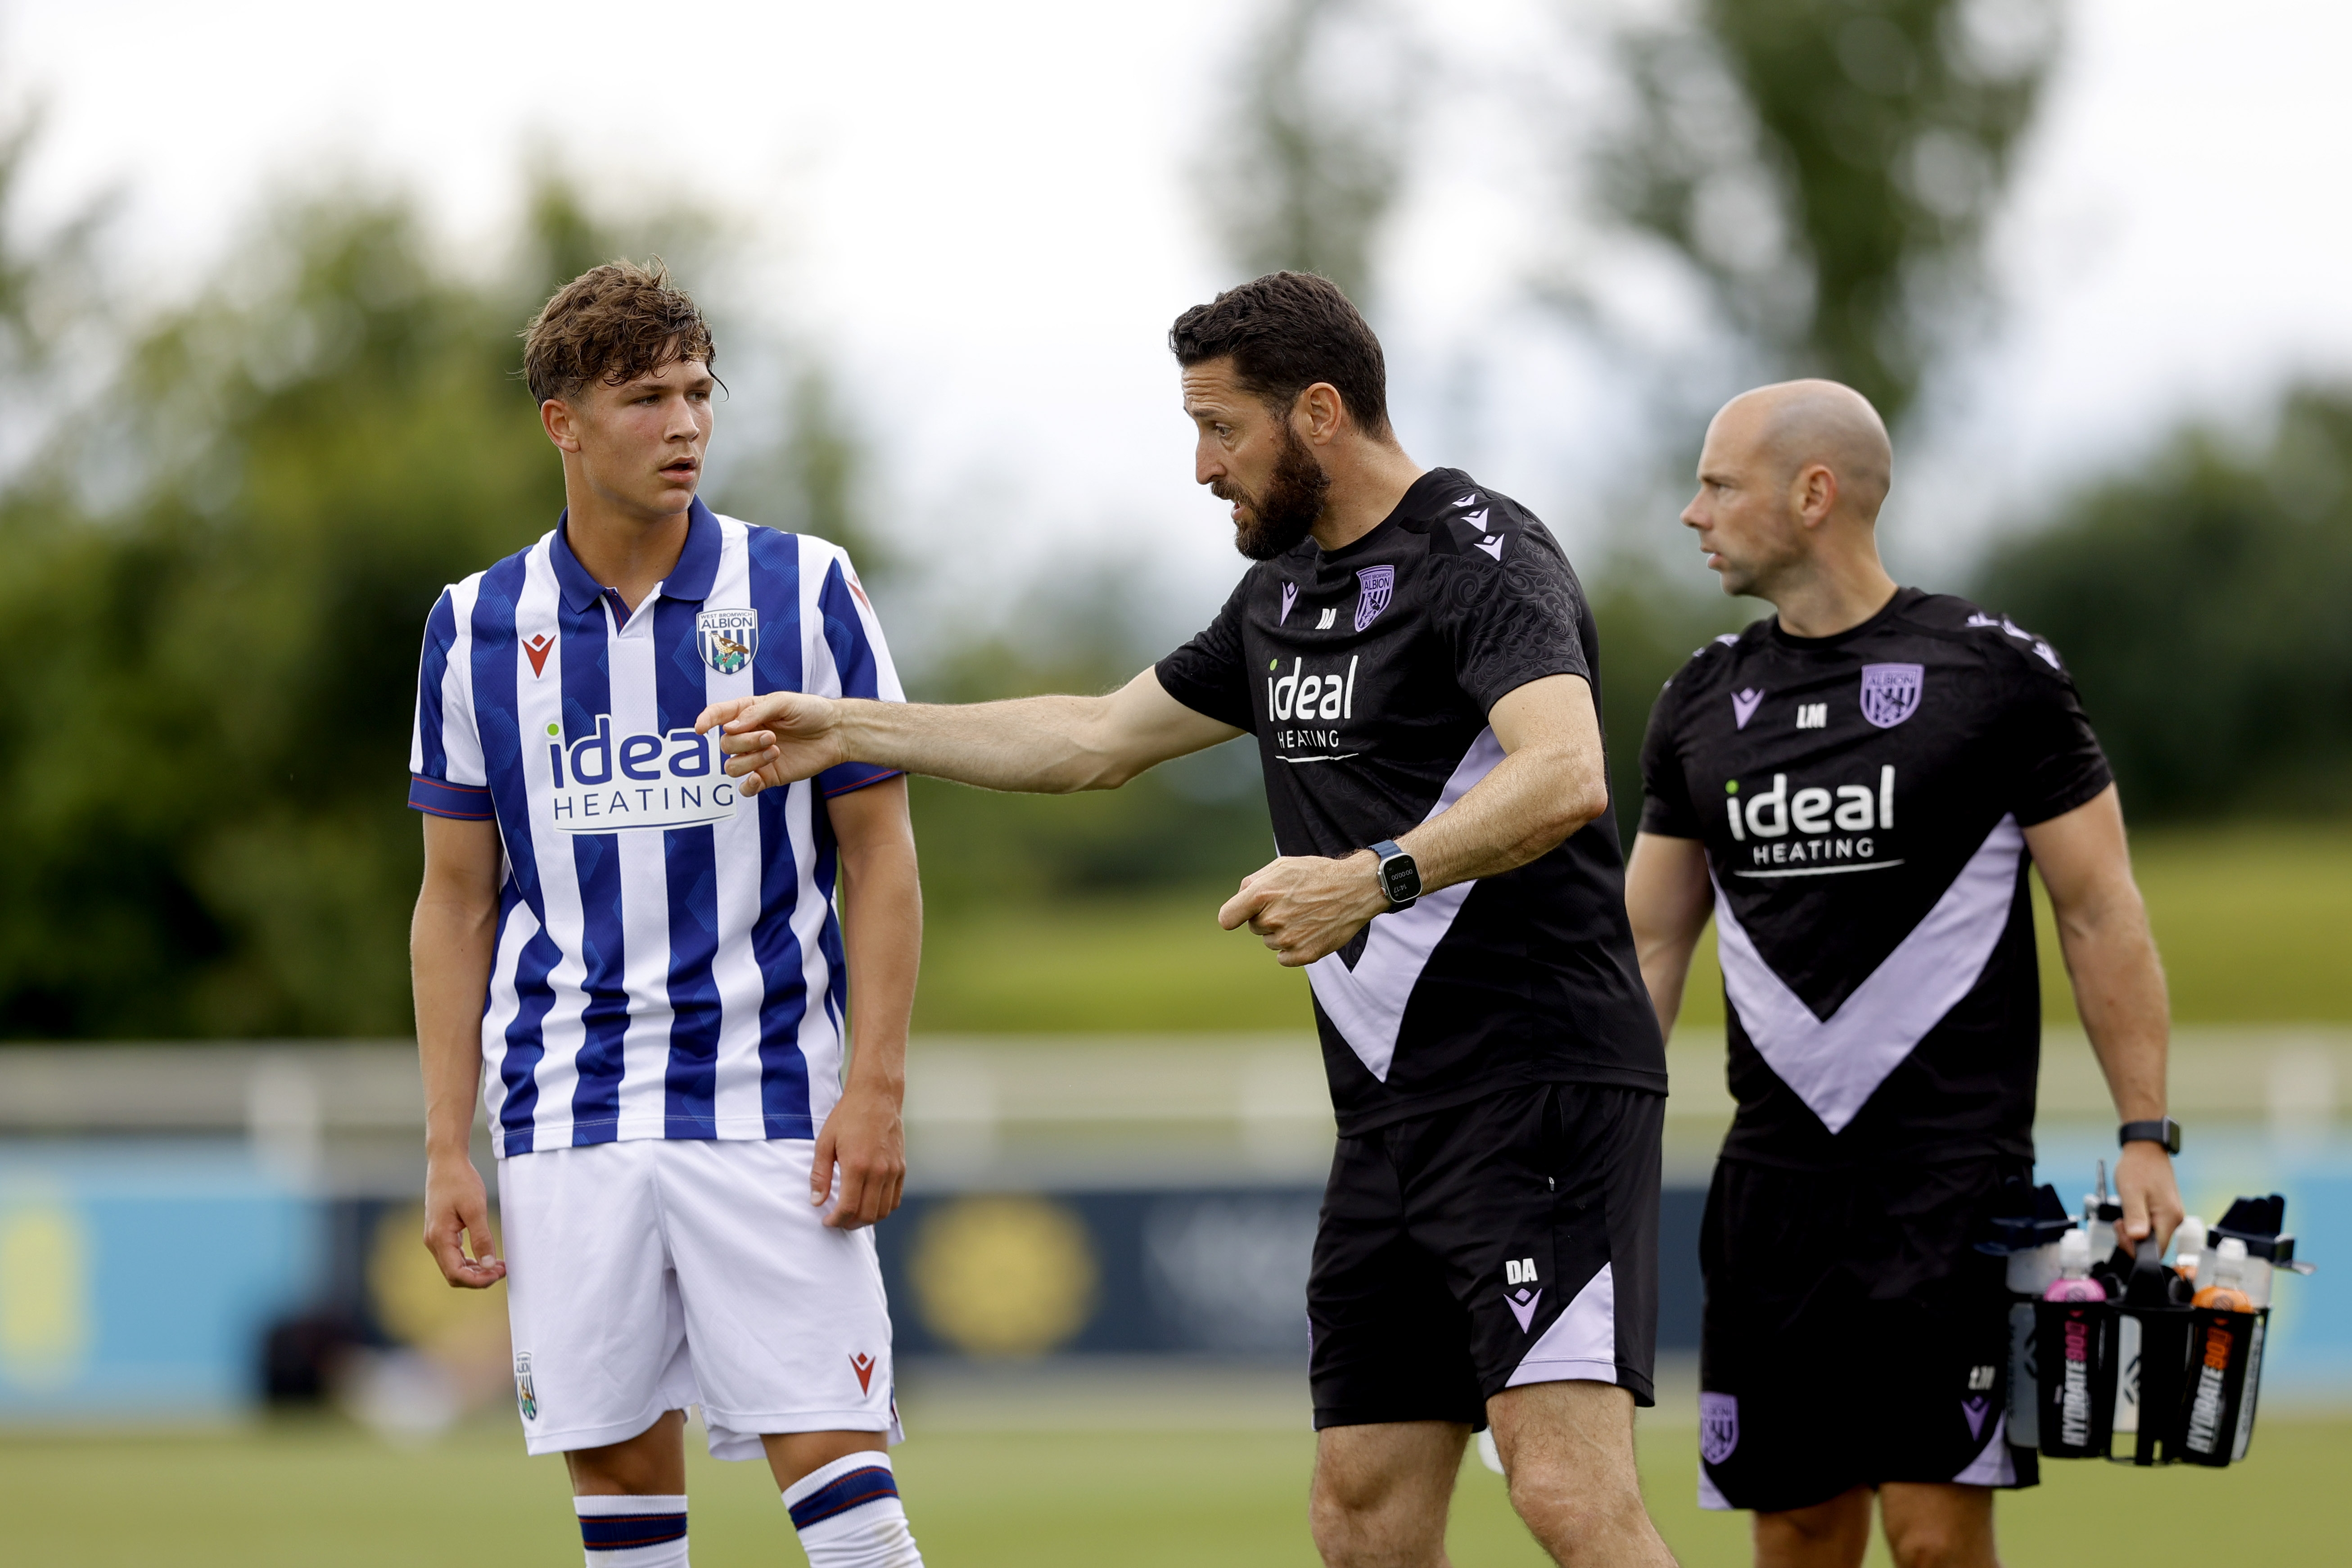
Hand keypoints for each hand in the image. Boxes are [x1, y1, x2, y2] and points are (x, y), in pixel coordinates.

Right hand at [422, 1153, 505, 1288]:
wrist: (446, 1163)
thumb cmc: (460, 1181)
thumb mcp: (475, 1209)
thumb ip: (482, 1238)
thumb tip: (488, 1265)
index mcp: (439, 1238)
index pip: (455, 1273)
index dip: (477, 1280)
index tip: (498, 1274)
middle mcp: (433, 1241)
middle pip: (454, 1274)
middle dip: (478, 1278)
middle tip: (502, 1270)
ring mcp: (435, 1238)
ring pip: (454, 1266)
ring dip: (476, 1270)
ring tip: (499, 1265)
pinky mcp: (441, 1232)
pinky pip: (454, 1255)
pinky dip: (471, 1260)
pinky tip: (487, 1257)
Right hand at [695, 691, 848, 796]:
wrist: (835, 732)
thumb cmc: (810, 711)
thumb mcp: (783, 702)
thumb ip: (755, 713)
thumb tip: (728, 728)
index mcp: (748, 713)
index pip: (718, 716)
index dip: (706, 720)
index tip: (701, 728)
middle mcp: (748, 736)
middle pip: (726, 744)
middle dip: (745, 741)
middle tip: (772, 737)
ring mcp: (757, 757)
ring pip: (733, 766)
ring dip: (750, 760)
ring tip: (776, 750)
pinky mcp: (769, 776)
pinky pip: (746, 788)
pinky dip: (747, 786)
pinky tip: (757, 778)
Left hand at [811, 1082, 906, 1229]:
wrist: (877, 1095)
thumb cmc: (848, 1116)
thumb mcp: (825, 1142)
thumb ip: (820, 1174)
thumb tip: (816, 1201)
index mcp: (857, 1165)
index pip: (848, 1208)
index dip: (835, 1220)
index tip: (826, 1221)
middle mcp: (879, 1171)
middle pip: (867, 1215)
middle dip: (849, 1224)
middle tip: (837, 1221)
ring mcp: (893, 1170)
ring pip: (884, 1211)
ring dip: (867, 1219)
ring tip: (852, 1216)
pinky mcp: (901, 1167)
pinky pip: (895, 1199)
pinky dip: (882, 1209)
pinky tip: (869, 1204)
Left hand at [1218, 851, 1389, 966]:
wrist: (1356, 888)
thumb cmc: (1317, 874)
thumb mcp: (1282, 866)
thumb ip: (1254, 882)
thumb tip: (1239, 899)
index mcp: (1262, 894)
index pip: (1228, 918)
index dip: (1234, 916)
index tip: (1240, 915)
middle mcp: (1272, 919)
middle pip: (1253, 927)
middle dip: (1265, 917)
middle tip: (1291, 904)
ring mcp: (1289, 939)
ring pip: (1270, 942)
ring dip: (1281, 932)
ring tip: (1304, 915)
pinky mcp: (1304, 954)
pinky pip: (1283, 958)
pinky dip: (1292, 948)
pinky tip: (1308, 931)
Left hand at [2115, 1139, 2184, 1255]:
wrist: (2145, 1149)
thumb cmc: (2138, 1167)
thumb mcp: (2131, 1192)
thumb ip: (2135, 1217)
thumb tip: (2137, 1239)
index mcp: (2169, 1218)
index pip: (2157, 1250)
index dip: (2136, 1249)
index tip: (2122, 1233)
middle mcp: (2174, 1219)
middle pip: (2154, 1246)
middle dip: (2133, 1241)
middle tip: (2119, 1223)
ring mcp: (2170, 1215)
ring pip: (2152, 1237)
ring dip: (2134, 1232)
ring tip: (2123, 1216)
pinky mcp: (2164, 1212)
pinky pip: (2151, 1227)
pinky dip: (2138, 1225)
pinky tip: (2130, 1213)